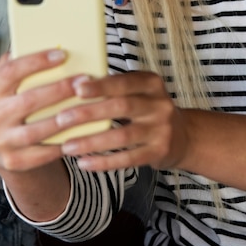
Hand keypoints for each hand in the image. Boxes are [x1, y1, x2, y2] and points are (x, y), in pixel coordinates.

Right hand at [0, 49, 84, 220]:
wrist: (4, 146)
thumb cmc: (15, 102)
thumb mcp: (11, 83)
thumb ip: (20, 62)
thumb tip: (44, 37)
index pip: (10, 72)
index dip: (36, 62)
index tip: (62, 54)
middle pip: (28, 101)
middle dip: (59, 89)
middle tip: (85, 79)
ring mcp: (2, 141)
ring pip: (36, 130)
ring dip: (65, 117)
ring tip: (87, 105)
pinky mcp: (14, 161)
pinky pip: (43, 153)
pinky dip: (63, 143)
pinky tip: (82, 132)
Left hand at [57, 71, 188, 171]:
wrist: (183, 135)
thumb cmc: (148, 108)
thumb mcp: (140, 90)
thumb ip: (115, 87)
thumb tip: (75, 84)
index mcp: (152, 83)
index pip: (124, 82)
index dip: (101, 86)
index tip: (76, 88)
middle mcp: (160, 104)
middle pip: (121, 107)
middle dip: (89, 114)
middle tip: (61, 119)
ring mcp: (161, 130)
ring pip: (122, 136)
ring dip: (92, 142)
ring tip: (67, 146)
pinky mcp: (159, 152)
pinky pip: (127, 159)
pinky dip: (104, 162)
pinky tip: (84, 163)